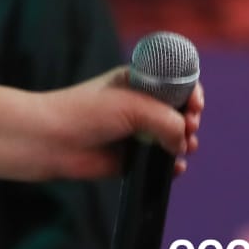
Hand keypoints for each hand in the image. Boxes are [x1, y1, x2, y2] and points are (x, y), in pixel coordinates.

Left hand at [46, 68, 203, 179]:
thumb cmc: (87, 112)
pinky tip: (175, 168)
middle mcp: (139, 105)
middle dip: (191, 119)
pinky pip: (160, 162)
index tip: (195, 104)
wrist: (53, 140)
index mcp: (138, 81)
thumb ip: (166, 120)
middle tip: (190, 125)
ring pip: (173, 137)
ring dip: (186, 142)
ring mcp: (135, 132)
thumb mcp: (133, 106)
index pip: (175, 82)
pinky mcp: (130, 158)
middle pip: (179, 110)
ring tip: (185, 147)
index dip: (190, 92)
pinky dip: (172, 166)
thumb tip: (183, 141)